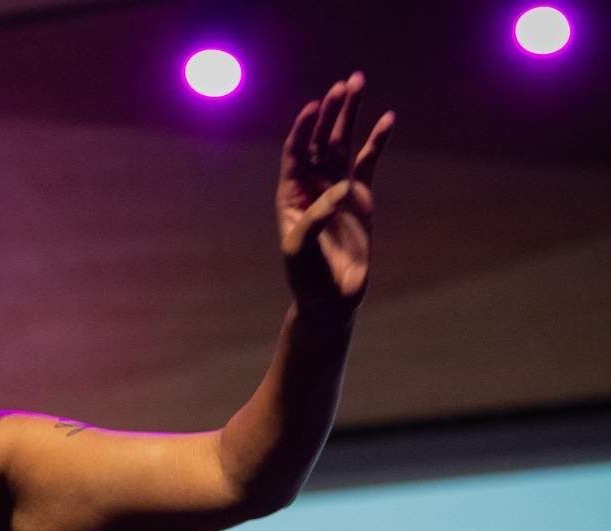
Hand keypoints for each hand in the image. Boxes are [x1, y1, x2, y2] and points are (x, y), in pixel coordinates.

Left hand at [277, 70, 394, 319]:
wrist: (331, 298)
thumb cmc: (307, 275)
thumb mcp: (301, 248)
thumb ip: (316, 218)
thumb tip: (341, 189)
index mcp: (290, 195)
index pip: (295, 153)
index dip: (303, 129)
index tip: (315, 107)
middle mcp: (312, 187)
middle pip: (321, 141)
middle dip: (332, 112)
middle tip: (345, 84)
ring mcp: (336, 189)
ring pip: (343, 145)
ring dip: (350, 116)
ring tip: (358, 84)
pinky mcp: (359, 198)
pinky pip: (368, 163)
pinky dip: (377, 141)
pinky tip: (387, 119)